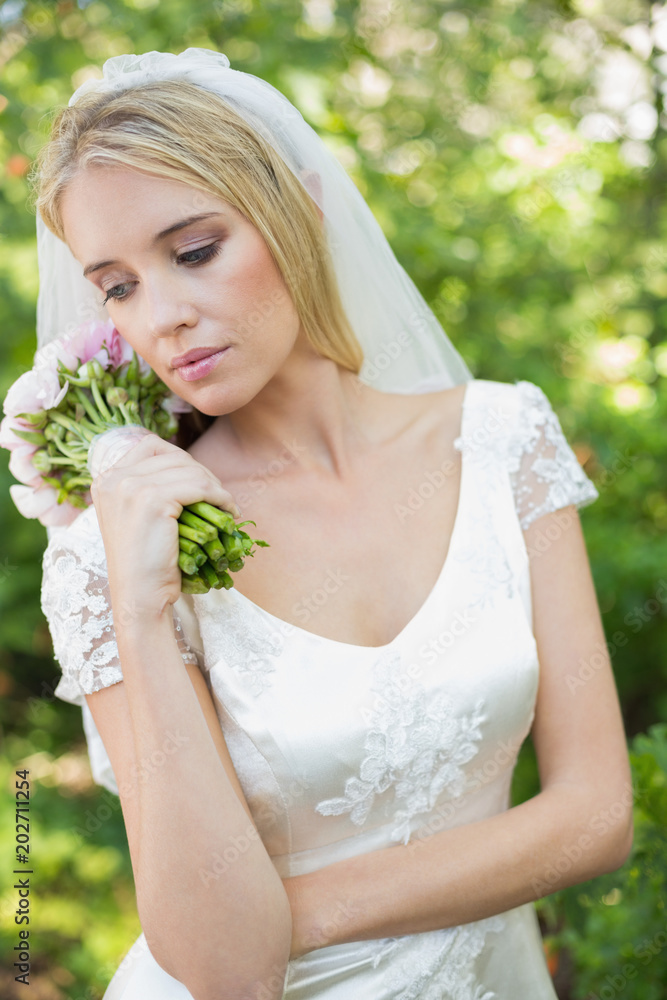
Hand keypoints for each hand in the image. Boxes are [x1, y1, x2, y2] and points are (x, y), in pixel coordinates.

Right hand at [90, 432, 239, 619]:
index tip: (199, 481)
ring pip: (190, 470)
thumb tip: (187, 465)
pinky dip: (221, 497)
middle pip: (174, 456)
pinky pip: (200, 487)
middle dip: (202, 474)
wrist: (140, 596)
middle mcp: (113, 478)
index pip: (151, 446)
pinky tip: (229, 512)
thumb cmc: (144, 563)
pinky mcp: (153, 500)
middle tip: (218, 497)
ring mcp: (131, 487)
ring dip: (215, 486)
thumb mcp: (136, 517)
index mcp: (105, 480)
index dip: (182, 459)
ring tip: (225, 506)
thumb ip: (148, 488)